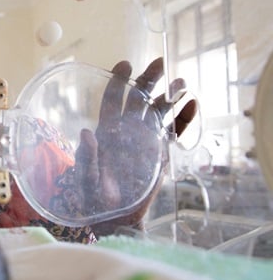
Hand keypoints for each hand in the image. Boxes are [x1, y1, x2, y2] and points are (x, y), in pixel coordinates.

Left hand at [74, 57, 197, 235]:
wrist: (118, 217)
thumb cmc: (95, 199)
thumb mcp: (87, 180)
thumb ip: (86, 159)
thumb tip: (87, 133)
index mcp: (107, 131)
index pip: (112, 100)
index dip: (119, 81)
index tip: (125, 65)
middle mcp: (127, 130)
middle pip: (139, 98)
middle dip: (148, 79)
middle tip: (159, 62)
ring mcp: (146, 138)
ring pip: (159, 110)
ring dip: (170, 95)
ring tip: (181, 83)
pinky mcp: (161, 150)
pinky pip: (175, 130)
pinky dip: (184, 117)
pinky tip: (192, 104)